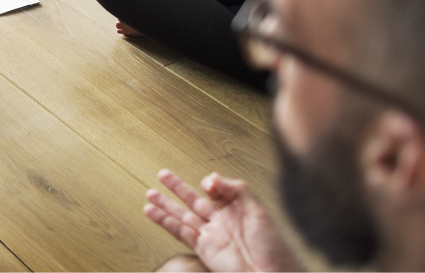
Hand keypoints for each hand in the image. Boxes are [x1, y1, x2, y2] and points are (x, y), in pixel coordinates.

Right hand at [144, 169, 304, 272]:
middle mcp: (222, 222)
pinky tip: (152, 212)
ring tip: (150, 193)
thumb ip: (237, 189)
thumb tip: (212, 177)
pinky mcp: (203, 249)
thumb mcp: (260, 211)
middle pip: (194, 200)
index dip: (211, 183)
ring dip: (165, 205)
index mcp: (238, 211)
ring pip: (183, 216)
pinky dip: (164, 221)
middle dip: (177, 188)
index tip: (208, 182)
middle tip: (162, 175)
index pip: (217, 191)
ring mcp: (211, 236)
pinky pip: (180, 232)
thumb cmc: (274, 249)